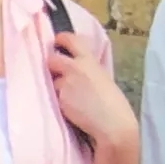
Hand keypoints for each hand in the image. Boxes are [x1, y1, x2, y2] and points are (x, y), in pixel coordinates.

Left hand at [47, 32, 138, 152]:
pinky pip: (54, 96)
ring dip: (57, 87)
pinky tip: (71, 109)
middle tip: (57, 74)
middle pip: (51, 58)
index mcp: (89, 60)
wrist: (112, 124)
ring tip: (72, 99)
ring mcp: (66, 82)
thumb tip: (75, 68)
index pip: (70, 39)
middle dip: (52, 66)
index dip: (61, 39)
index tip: (58, 42)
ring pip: (52, 81)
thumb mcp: (102, 78)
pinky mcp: (60, 98)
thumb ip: (87, 70)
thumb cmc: (113, 104)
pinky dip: (59, 101)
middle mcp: (75, 67)